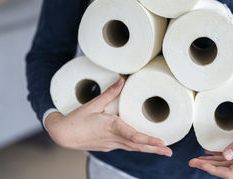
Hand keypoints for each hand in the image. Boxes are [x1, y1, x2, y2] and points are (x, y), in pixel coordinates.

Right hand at [45, 78, 171, 156]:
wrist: (63, 135)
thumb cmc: (76, 120)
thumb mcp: (94, 104)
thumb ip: (110, 92)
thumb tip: (122, 80)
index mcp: (111, 127)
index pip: (133, 135)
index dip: (148, 140)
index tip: (161, 142)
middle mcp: (113, 138)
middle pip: (138, 146)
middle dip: (154, 148)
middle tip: (169, 151)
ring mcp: (111, 145)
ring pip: (133, 148)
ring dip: (148, 149)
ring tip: (162, 150)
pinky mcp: (108, 147)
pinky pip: (126, 147)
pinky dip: (137, 147)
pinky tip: (143, 146)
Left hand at [189, 109, 232, 178]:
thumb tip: (225, 156)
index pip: (229, 172)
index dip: (213, 170)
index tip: (200, 164)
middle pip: (225, 169)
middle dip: (207, 167)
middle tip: (191, 161)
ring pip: (226, 164)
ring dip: (211, 163)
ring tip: (196, 160)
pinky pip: (230, 158)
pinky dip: (218, 157)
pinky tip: (208, 154)